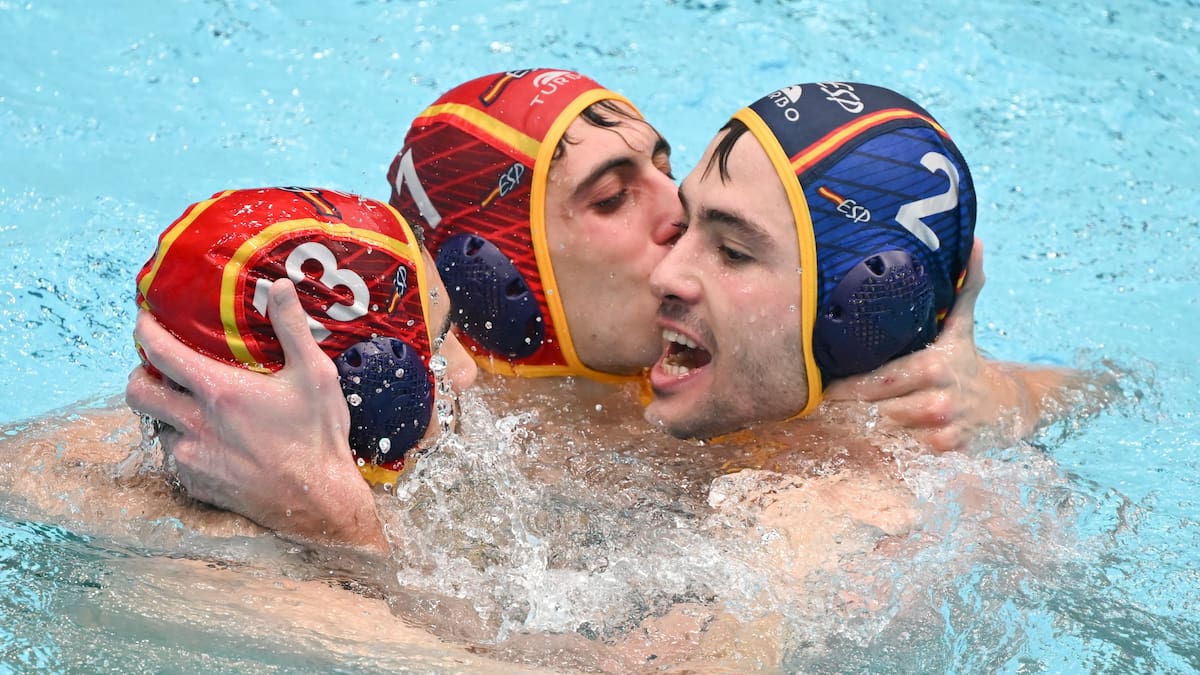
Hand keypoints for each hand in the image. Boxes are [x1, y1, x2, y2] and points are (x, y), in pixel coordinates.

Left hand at [126, 279, 387, 550]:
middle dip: (141, 374)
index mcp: (219, 392)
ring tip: (197, 408)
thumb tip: (281, 286)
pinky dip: (186, 443)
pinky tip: (216, 440)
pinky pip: (175, 456)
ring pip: (156, 426)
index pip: (160, 352)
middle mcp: (194, 424)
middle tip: (162, 368)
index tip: (145, 319)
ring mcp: (190, 457)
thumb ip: (292, 329)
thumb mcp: (315, 375)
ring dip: (168, 412)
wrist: (317, 503)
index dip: (145, 330)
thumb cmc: (318, 437)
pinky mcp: (194, 483)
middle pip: (137, 392)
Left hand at [825, 240, 1033, 451]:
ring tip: (847, 417)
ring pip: (889, 429)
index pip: (878, 379)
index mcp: (935, 365)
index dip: (848, 385)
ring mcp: (943, 427)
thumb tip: (976, 241)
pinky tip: (879, 436)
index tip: (826, 386)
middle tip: (828, 402)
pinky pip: (905, 448)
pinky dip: (892, 443)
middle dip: (853, 406)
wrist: (1006, 404)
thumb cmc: (965, 359)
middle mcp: (939, 398)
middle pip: (878, 407)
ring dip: (869, 425)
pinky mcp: (946, 450)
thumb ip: (963, 285)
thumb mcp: (962, 323)